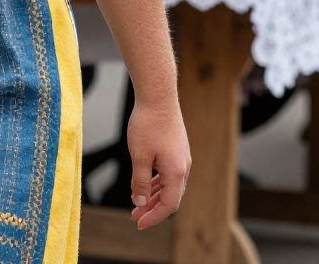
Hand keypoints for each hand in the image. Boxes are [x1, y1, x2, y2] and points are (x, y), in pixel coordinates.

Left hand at [126, 97, 190, 229]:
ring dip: (153, 195)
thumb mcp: (139, 155)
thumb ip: (139, 181)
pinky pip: (168, 173)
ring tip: (136, 202)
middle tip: (134, 216)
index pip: (168, 205)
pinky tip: (144, 183)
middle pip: (170, 197)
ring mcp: (181, 157)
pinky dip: (156, 182)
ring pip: (169, 185)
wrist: (158, 95)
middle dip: (152, 208)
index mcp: (176, 172)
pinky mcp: (177, 149)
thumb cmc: (147, 123)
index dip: (153, 216)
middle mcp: (183, 167)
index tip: (138, 223)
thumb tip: (140, 202)